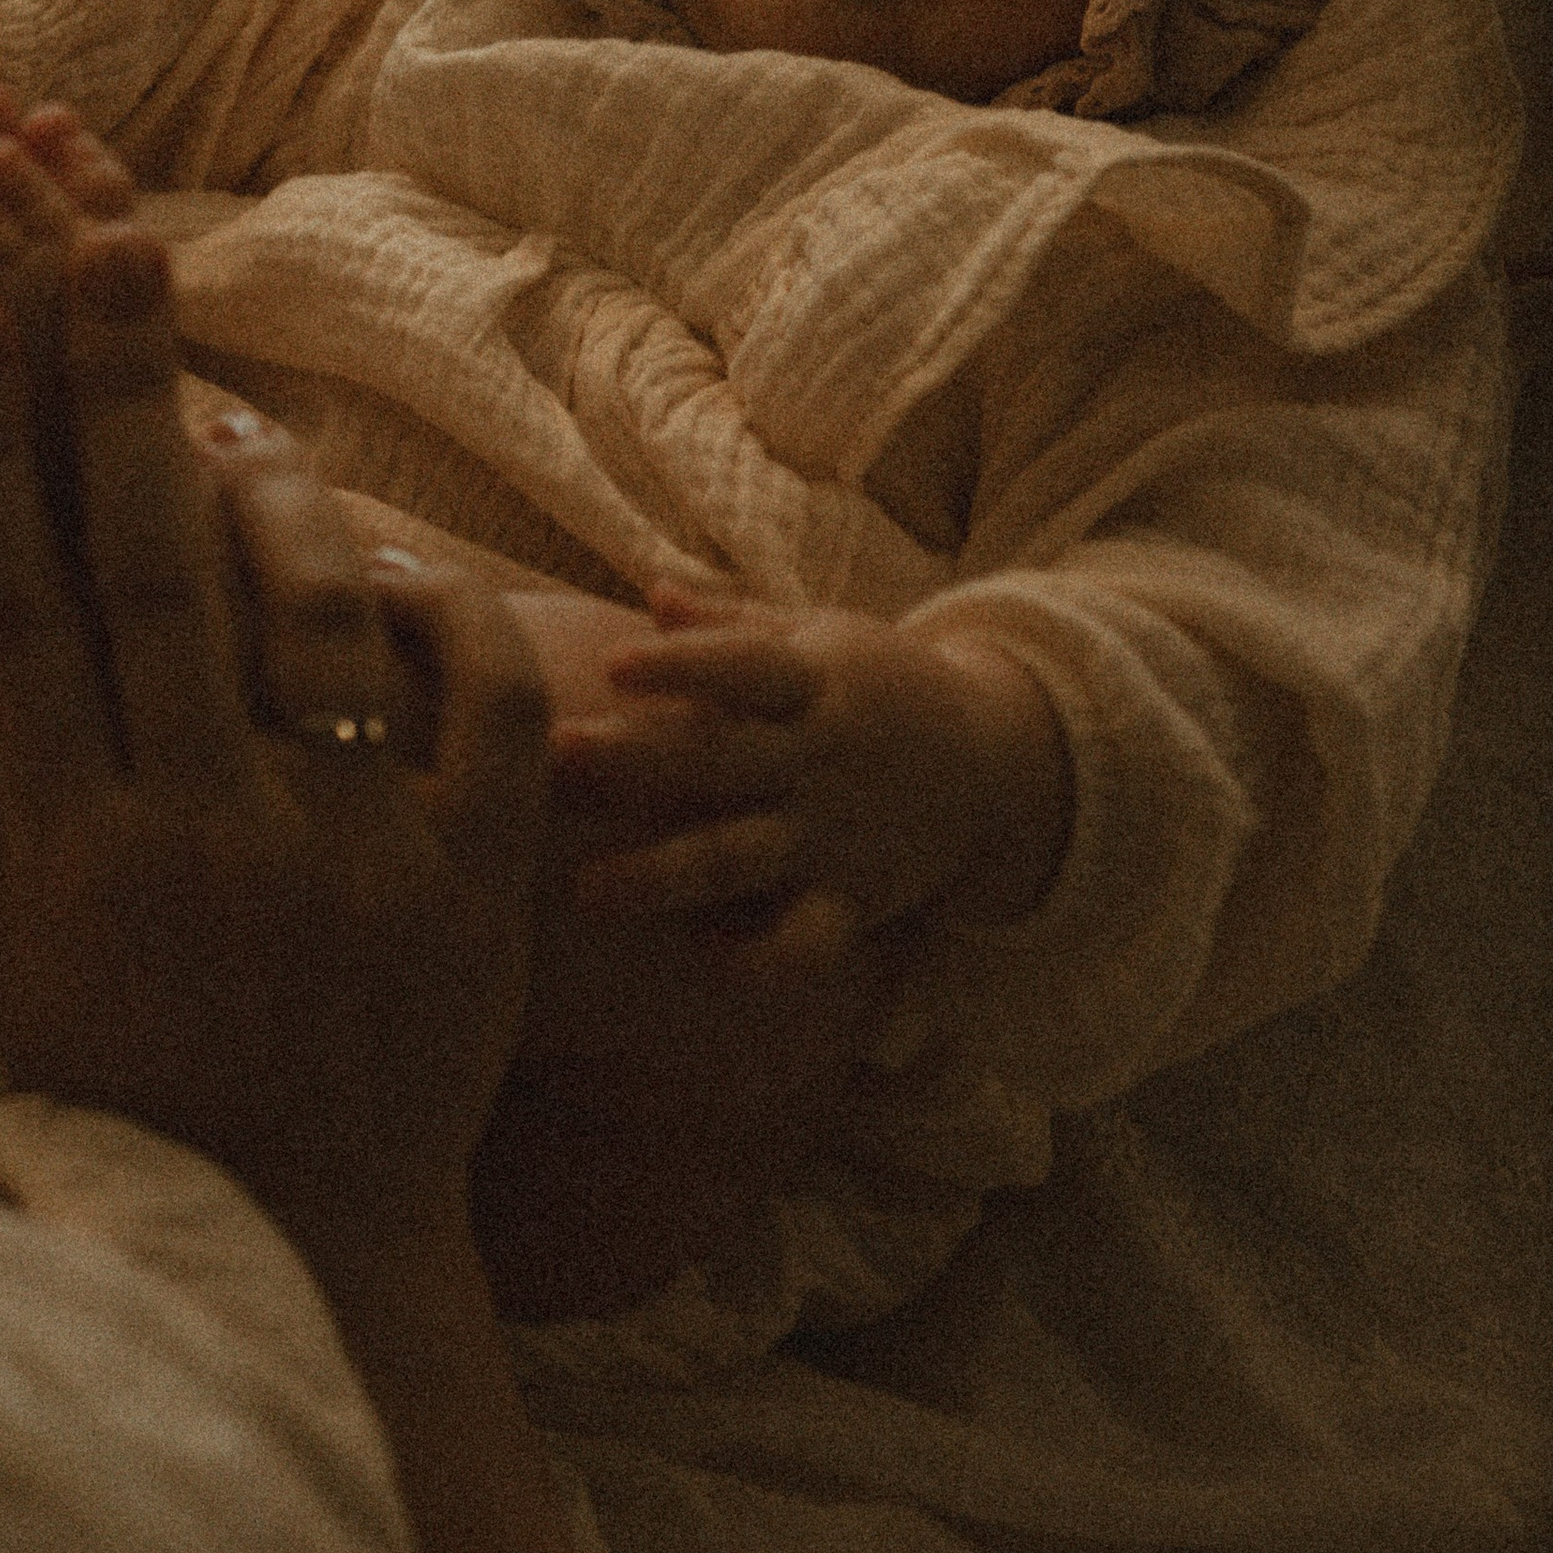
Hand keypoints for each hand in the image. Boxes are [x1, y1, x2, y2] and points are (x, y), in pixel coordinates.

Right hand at [0, 224, 547, 1254]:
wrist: (307, 1260)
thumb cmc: (124, 1114)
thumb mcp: (24, 970)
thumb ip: (13, 809)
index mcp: (75, 864)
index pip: (10, 611)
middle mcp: (209, 846)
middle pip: (158, 572)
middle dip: (126, 397)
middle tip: (113, 247)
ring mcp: (355, 866)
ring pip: (322, 621)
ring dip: (283, 500)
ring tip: (239, 418)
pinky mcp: (478, 894)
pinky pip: (483, 712)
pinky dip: (448, 626)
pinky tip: (405, 572)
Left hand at [554, 593, 1074, 935]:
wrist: (995, 764)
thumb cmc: (878, 686)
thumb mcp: (822, 637)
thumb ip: (734, 622)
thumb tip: (651, 594)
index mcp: (812, 681)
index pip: (744, 666)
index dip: (683, 665)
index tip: (614, 663)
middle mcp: (817, 757)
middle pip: (721, 759)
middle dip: (638, 762)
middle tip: (556, 758)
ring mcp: (832, 834)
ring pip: (740, 859)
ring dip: (663, 877)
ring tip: (586, 891)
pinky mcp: (851, 901)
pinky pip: (804, 944)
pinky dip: (757, 957)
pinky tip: (700, 948)